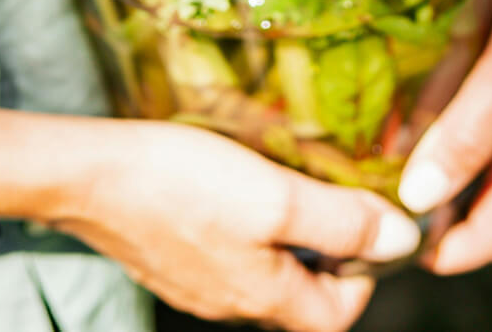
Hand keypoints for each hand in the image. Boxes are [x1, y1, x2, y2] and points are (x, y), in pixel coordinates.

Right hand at [38, 120, 422, 330]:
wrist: (86, 174)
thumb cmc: (182, 184)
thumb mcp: (276, 199)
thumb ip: (341, 223)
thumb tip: (404, 240)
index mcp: (262, 297)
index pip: (338, 316)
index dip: (366, 276)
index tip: (368, 223)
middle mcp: (229, 301)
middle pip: (301, 294)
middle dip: (329, 251)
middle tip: (335, 192)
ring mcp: (195, 281)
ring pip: (264, 269)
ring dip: (290, 234)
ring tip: (292, 179)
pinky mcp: (170, 254)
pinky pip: (227, 251)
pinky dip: (249, 224)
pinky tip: (241, 182)